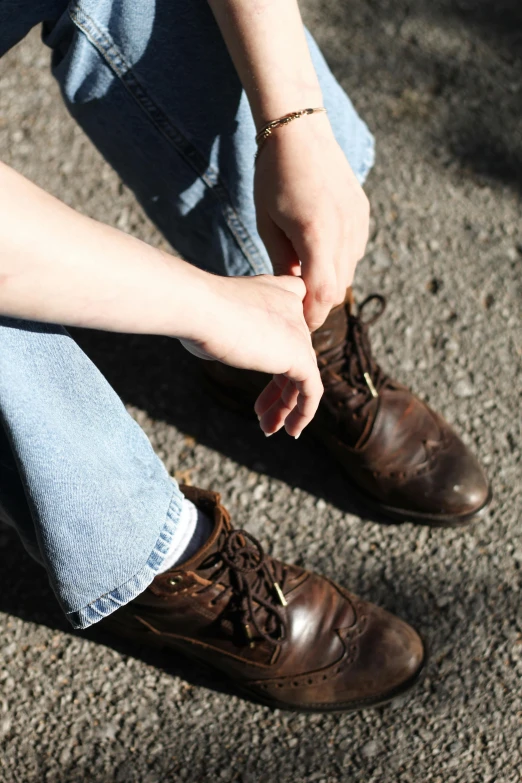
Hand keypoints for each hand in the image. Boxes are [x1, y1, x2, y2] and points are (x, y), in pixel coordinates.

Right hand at [180, 274, 322, 437]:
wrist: (198, 307)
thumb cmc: (194, 312)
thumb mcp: (213, 316)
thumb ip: (228, 329)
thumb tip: (218, 344)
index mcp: (274, 291)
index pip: (292, 315)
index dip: (283, 345)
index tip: (270, 368)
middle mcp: (291, 308)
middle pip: (294, 353)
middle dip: (278, 388)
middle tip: (259, 411)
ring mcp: (298, 331)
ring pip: (302, 374)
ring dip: (285, 405)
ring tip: (268, 428)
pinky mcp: (299, 355)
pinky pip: (311, 390)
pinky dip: (303, 412)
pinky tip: (291, 431)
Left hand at [254, 112, 369, 330]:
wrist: (301, 132)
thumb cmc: (274, 177)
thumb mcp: (268, 224)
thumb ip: (282, 263)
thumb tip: (292, 293)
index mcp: (317, 235)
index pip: (322, 294)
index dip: (311, 316)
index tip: (299, 327)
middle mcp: (345, 231)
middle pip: (337, 288)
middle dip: (319, 302)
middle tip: (298, 309)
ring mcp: (358, 222)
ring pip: (347, 271)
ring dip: (328, 281)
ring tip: (304, 277)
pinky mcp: (363, 214)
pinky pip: (354, 251)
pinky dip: (338, 261)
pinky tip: (318, 251)